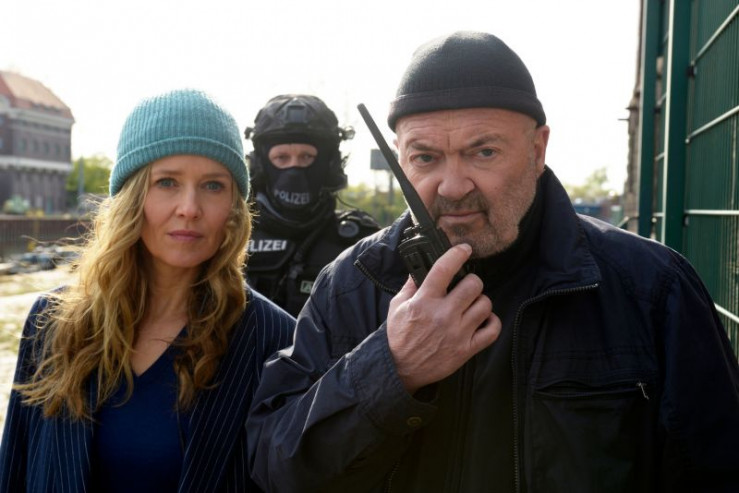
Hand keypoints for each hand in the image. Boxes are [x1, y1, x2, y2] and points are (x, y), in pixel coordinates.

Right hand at [387, 243, 500, 393]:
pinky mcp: (466, 349)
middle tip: (466, 286)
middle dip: (472, 281)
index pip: (444, 269)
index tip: (464, 248)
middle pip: (473, 285)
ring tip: (471, 304)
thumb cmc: (399, 336)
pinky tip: (483, 319)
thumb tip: (419, 268)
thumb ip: (410, 286)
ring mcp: (457, 333)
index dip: (457, 254)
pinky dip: (492, 322)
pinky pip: (492, 330)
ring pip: (484, 305)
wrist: (400, 369)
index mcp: (424, 302)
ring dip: (480, 301)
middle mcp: (443, 315)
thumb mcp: (397, 306)